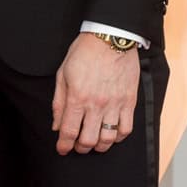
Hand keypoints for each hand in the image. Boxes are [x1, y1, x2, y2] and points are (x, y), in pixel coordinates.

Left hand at [51, 34, 139, 155]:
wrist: (110, 37)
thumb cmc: (84, 52)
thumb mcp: (63, 74)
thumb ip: (59, 102)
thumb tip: (56, 125)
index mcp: (77, 97)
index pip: (69, 131)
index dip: (64, 145)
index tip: (62, 149)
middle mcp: (96, 104)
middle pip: (88, 140)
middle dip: (80, 148)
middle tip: (77, 146)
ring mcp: (115, 104)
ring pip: (108, 138)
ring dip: (99, 146)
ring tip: (94, 143)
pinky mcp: (129, 101)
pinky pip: (126, 128)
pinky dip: (118, 137)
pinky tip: (112, 135)